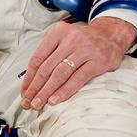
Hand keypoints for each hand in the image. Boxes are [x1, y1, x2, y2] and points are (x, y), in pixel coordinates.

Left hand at [20, 17, 136, 108]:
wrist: (112, 34)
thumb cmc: (85, 40)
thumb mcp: (65, 39)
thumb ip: (50, 54)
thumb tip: (32, 81)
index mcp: (58, 32)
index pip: (38, 58)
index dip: (29, 78)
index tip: (24, 92)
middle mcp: (70, 39)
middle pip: (46, 68)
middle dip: (35, 88)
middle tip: (27, 102)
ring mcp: (85, 50)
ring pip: (59, 74)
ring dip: (46, 91)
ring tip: (38, 103)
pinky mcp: (97, 61)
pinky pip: (77, 78)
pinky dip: (64, 91)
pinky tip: (55, 100)